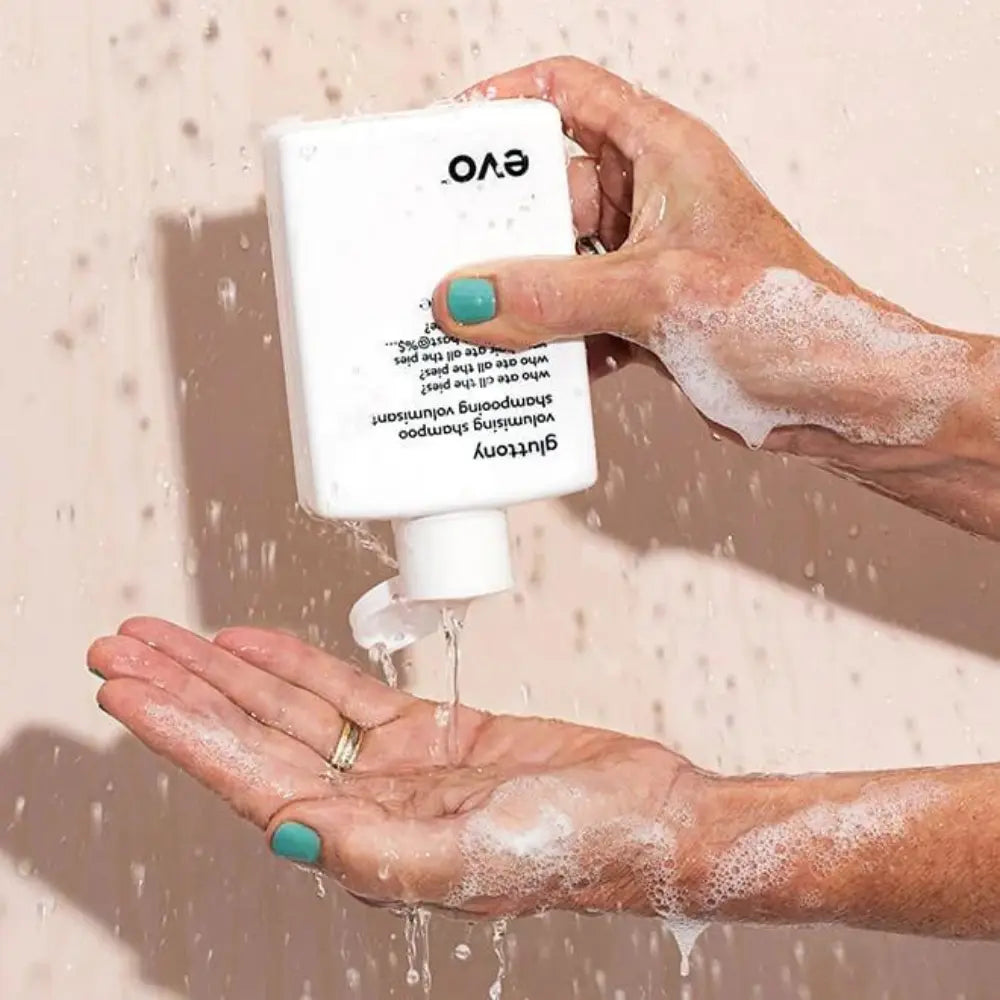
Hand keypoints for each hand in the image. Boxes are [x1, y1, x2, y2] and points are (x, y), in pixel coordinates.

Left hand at [88, 620, 698, 916]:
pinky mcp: (430, 732)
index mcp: (367, 844)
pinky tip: (255, 645)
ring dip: (228, 673)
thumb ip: (380, 852)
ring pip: (288, 710)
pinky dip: (297, 666)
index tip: (130, 690)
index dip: (184, 732)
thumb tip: (289, 832)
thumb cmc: (581, 845)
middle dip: (184, 691)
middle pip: (251, 738)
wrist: (648, 811)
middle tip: (123, 648)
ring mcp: (396, 767)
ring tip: (172, 638)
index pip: (248, 778)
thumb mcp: (479, 857)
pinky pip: (346, 693)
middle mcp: (367, 807)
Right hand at [432, 56, 965, 453]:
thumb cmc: (788, 317)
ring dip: (522, 294)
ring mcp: (645, 261)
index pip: (568, 95)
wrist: (834, 396)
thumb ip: (554, 296)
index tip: (451, 140)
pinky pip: (576, 315)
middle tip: (448, 253)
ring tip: (481, 319)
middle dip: (499, 226)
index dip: (504, 104)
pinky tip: (542, 363)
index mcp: (663, 153)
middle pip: (548, 191)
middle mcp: (651, 199)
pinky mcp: (645, 316)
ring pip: (557, 263)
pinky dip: (554, 340)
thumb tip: (471, 296)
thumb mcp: (656, 293)